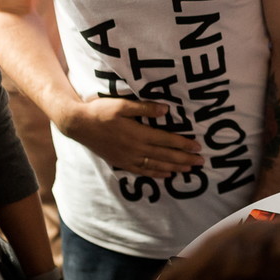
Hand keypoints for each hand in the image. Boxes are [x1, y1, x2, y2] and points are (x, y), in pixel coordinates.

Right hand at [55, 97, 201, 175]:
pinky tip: (166, 175)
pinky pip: (142, 171)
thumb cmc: (100, 111)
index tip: (197, 147)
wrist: (78, 125)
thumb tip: (166, 110)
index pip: (166, 140)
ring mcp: (128, 157)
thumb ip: (145, 108)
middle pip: (164, 155)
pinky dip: (156, 173)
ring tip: (189, 170)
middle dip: (184, 159)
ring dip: (174, 168)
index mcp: (138, 133)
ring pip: (156, 165)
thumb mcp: (122, 104)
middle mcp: (135, 148)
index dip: (183, 144)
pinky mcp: (121, 162)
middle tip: (201, 162)